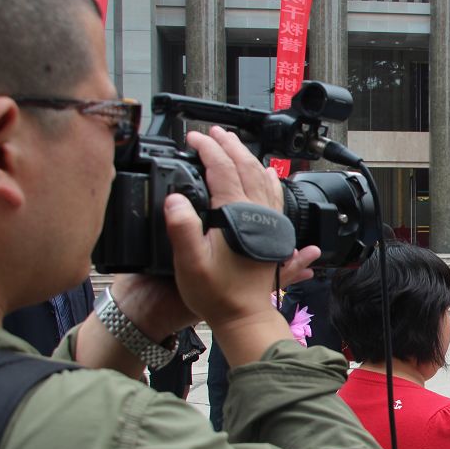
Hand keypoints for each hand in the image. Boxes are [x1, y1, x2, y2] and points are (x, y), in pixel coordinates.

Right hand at [167, 126, 315, 326]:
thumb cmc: (216, 294)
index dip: (207, 149)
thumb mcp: (189, 262)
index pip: (222, 169)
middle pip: (246, 167)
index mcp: (236, 215)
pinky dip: (268, 179)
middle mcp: (258, 214)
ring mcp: (269, 223)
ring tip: (235, 145)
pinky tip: (266, 175)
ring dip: (248, 157)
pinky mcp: (274, 233)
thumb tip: (175, 199)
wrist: (244, 316)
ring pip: (263, 178)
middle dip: (230, 145)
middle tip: (214, 132)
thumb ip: (181, 228)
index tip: (193, 137)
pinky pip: (274, 196)